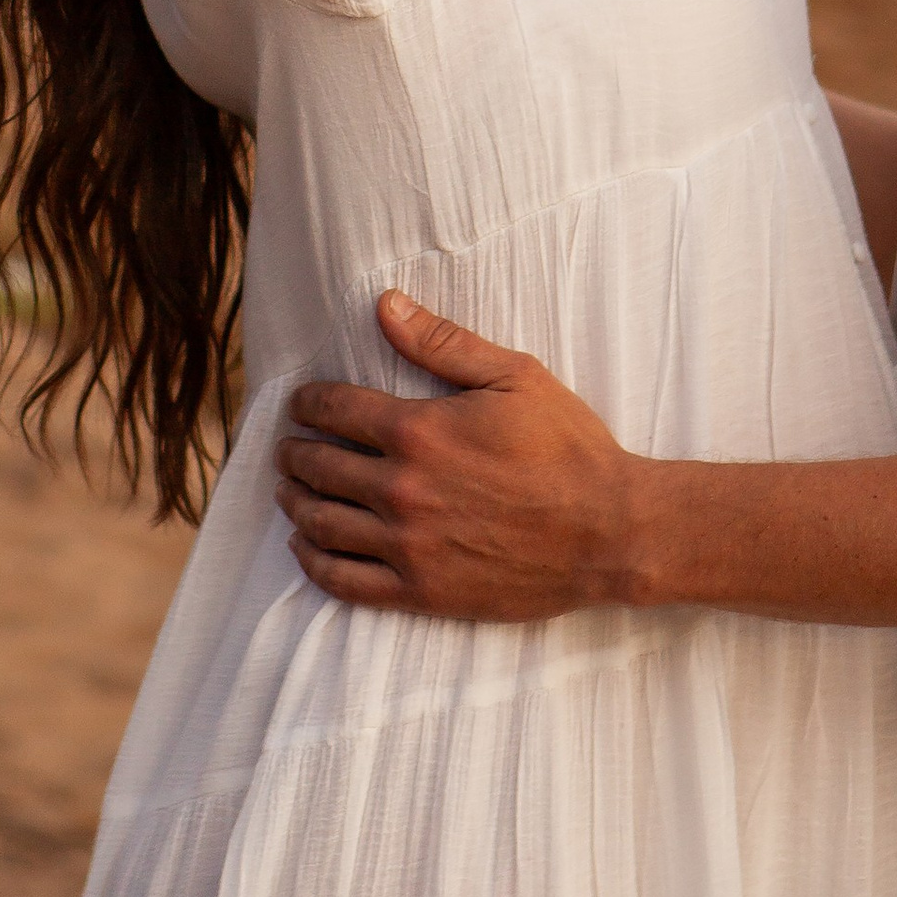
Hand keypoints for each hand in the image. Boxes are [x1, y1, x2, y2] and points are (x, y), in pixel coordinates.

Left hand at [276, 293, 647, 620]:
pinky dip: (313, 563)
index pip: (334, 410)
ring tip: (289, 491)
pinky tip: (305, 548)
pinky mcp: (421, 591)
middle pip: (319, 467)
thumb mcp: (513, 376)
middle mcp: (401, 488)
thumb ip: (442, 342)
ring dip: (295, 503)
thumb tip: (385, 305)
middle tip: (288, 446)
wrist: (609, 531)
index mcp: (418, 431)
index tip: (301, 404)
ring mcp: (407, 545)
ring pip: (322, 524)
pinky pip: (344, 581)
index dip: (308, 403)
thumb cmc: (567, 448)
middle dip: (294, 452)